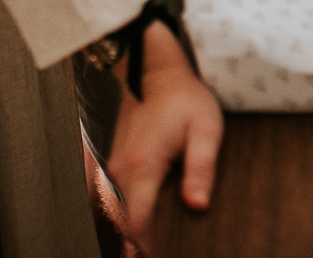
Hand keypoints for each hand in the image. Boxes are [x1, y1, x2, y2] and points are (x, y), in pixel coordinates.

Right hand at [109, 22, 223, 253]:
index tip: (156, 256)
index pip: (136, 224)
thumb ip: (202, 169)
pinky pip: (106, 197)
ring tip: (140, 244)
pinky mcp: (110, 163)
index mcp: (143, 166)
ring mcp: (111, 167)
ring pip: (109, 212)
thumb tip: (198, 205)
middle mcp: (120, 170)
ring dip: (124, 228)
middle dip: (133, 244)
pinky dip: (117, 212)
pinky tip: (131, 220)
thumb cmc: (184, 99)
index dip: (144, 248)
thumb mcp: (206, 129)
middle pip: (119, 223)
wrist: (155, 71)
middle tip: (153, 253)